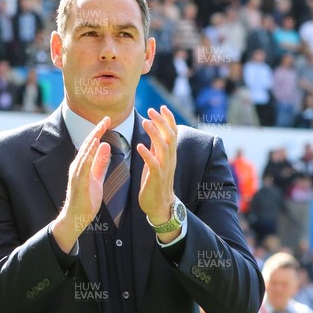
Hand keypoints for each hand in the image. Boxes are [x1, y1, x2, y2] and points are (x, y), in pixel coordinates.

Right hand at [52, 117, 111, 252]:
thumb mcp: (96, 178)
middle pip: (87, 144)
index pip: (91, 145)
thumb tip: (105, 146)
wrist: (76, 218)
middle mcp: (77, 166)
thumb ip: (100, 163)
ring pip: (85, 151)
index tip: (107, 121)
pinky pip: (84, 163)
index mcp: (81, 165)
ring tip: (102, 126)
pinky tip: (95, 144)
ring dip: (93, 137)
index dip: (98, 132)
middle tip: (106, 117)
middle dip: (97, 130)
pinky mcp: (78, 181)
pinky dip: (89, 152)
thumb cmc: (86, 200)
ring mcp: (76, 173)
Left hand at [137, 106, 176, 223]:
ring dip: (154, 133)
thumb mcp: (157, 161)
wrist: (160, 205)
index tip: (161, 106)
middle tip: (152, 110)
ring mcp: (164, 168)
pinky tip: (139, 146)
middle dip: (161, 122)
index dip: (168, 119)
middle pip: (170, 136)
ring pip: (163, 147)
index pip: (173, 132)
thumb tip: (154, 131)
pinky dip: (147, 154)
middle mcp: (169, 159)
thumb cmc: (156, 182)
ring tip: (145, 122)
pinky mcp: (156, 178)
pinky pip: (153, 163)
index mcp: (170, 154)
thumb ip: (157, 147)